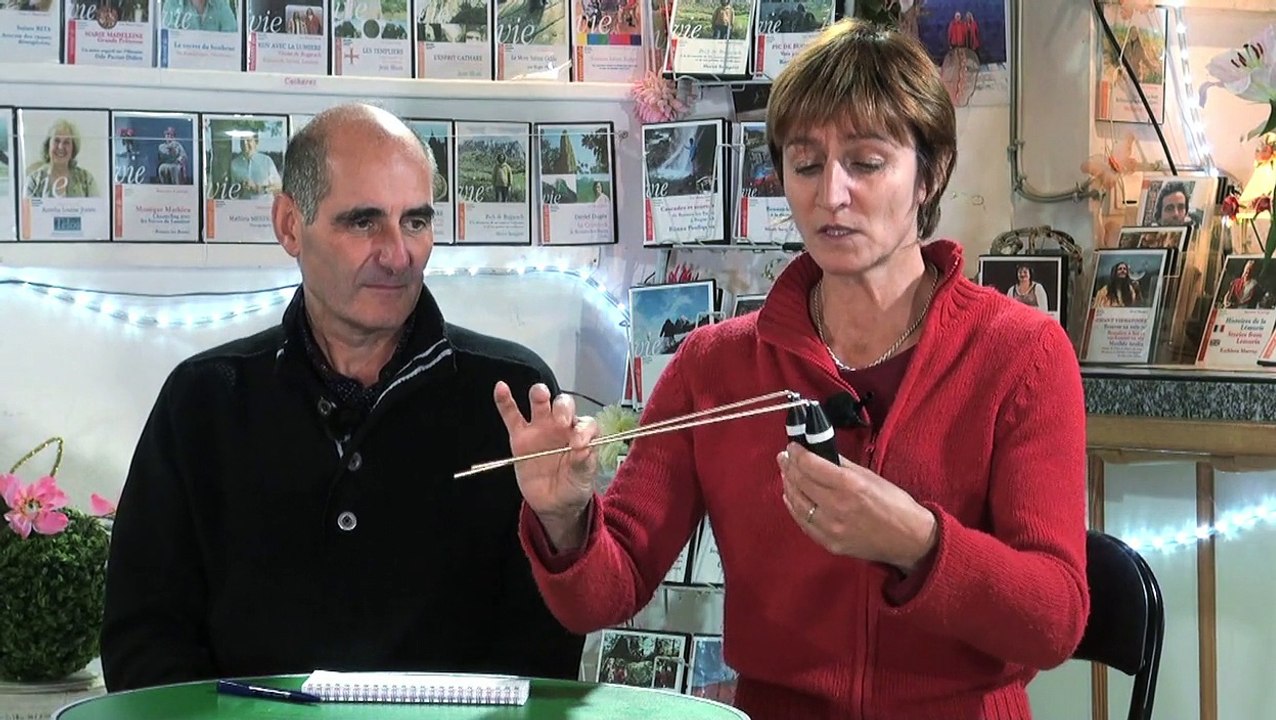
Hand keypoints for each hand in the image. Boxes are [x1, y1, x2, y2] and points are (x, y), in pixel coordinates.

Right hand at [494, 382, 598, 549]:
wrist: (555, 505)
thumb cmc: (574, 485)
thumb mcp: (583, 477)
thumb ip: (584, 462)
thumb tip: (583, 449)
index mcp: (582, 433)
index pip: (586, 422)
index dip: (584, 430)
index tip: (579, 444)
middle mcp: (562, 426)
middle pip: (563, 405)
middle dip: (563, 408)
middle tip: (561, 421)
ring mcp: (540, 429)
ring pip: (539, 403)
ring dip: (540, 396)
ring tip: (540, 395)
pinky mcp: (520, 437)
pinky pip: (511, 416)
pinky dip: (505, 402)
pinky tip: (501, 388)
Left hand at [777, 443, 936, 571]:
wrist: (909, 539)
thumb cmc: (895, 503)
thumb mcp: (870, 476)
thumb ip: (842, 465)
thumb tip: (819, 453)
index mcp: (850, 485)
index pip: (811, 465)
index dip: (797, 453)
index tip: (792, 446)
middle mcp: (837, 507)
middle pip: (801, 483)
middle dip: (789, 467)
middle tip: (784, 457)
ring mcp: (831, 528)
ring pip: (798, 503)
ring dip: (788, 486)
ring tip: (786, 474)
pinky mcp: (830, 544)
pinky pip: (804, 523)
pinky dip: (794, 507)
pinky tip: (791, 497)